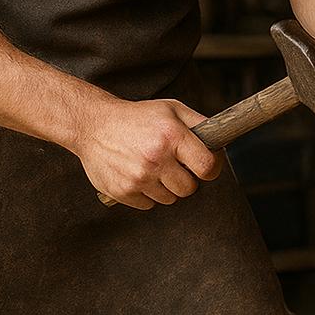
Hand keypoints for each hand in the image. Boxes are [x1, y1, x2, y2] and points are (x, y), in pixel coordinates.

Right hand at [73, 98, 220, 209]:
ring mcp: (138, 177)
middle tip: (175, 166)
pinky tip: (139, 174)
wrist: (94, 125)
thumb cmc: (137, 117)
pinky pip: (149, 205)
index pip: (207, 167)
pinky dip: (147, 194)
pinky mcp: (123, 191)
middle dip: (186, 179)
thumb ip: (199, 124)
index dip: (211, 169)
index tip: (206, 166)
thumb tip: (221, 141)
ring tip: (154, 168)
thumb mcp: (172, 109)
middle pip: (189, 188)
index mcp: (172, 136)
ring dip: (167, 187)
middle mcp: (156, 158)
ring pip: (170, 199)